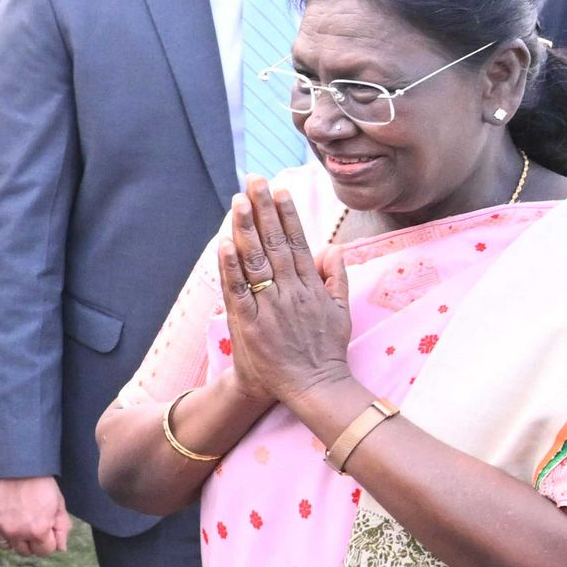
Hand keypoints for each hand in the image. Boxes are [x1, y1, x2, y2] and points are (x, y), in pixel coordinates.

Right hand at [0, 474, 71, 556]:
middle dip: (30, 541)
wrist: (15, 462)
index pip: (45, 551)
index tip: (46, 529)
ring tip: (14, 520)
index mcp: (38, 531)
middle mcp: (16, 533)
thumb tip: (61, 547)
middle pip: (24, 551)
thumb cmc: (39, 480)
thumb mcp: (58, 503)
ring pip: (4, 545)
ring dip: (10, 537)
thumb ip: (62, 527)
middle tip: (30, 523)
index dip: (48, 540)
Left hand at [217, 179, 356, 419]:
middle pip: (275, 242)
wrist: (313, 386)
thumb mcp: (341, 312)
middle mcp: (291, 291)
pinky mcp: (250, 323)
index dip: (287, 214)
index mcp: (311, 286)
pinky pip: (238, 290)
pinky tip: (225, 243)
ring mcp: (270, 306)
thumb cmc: (325, 350)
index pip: (297, 242)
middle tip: (254, 180)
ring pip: (256, 260)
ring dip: (246, 228)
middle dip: (264, 209)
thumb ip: (337, 278)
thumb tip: (334, 247)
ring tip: (238, 200)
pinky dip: (231, 267)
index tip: (280, 190)